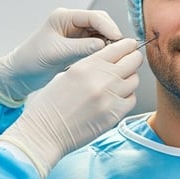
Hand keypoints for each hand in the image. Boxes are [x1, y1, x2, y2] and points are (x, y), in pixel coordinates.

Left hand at [0, 8, 122, 106]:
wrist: (20, 74)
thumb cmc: (31, 60)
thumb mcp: (57, 53)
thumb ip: (81, 48)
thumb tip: (103, 46)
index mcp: (63, 17)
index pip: (93, 16)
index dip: (108, 26)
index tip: (118, 38)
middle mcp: (71, 23)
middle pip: (100, 23)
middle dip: (111, 34)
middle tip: (121, 48)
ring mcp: (75, 34)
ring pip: (101, 34)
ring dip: (109, 42)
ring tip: (115, 54)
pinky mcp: (78, 45)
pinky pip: (97, 45)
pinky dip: (103, 50)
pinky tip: (107, 58)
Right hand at [0, 38, 142, 178]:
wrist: (44, 132)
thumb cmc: (50, 105)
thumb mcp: (67, 75)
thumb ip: (91, 66)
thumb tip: (110, 61)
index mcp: (87, 65)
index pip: (119, 48)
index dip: (127, 46)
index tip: (129, 47)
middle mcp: (101, 79)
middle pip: (133, 61)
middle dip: (133, 60)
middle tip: (131, 62)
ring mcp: (110, 97)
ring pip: (135, 80)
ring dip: (129, 80)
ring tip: (118, 84)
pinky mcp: (114, 115)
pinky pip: (131, 100)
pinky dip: (127, 98)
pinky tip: (115, 100)